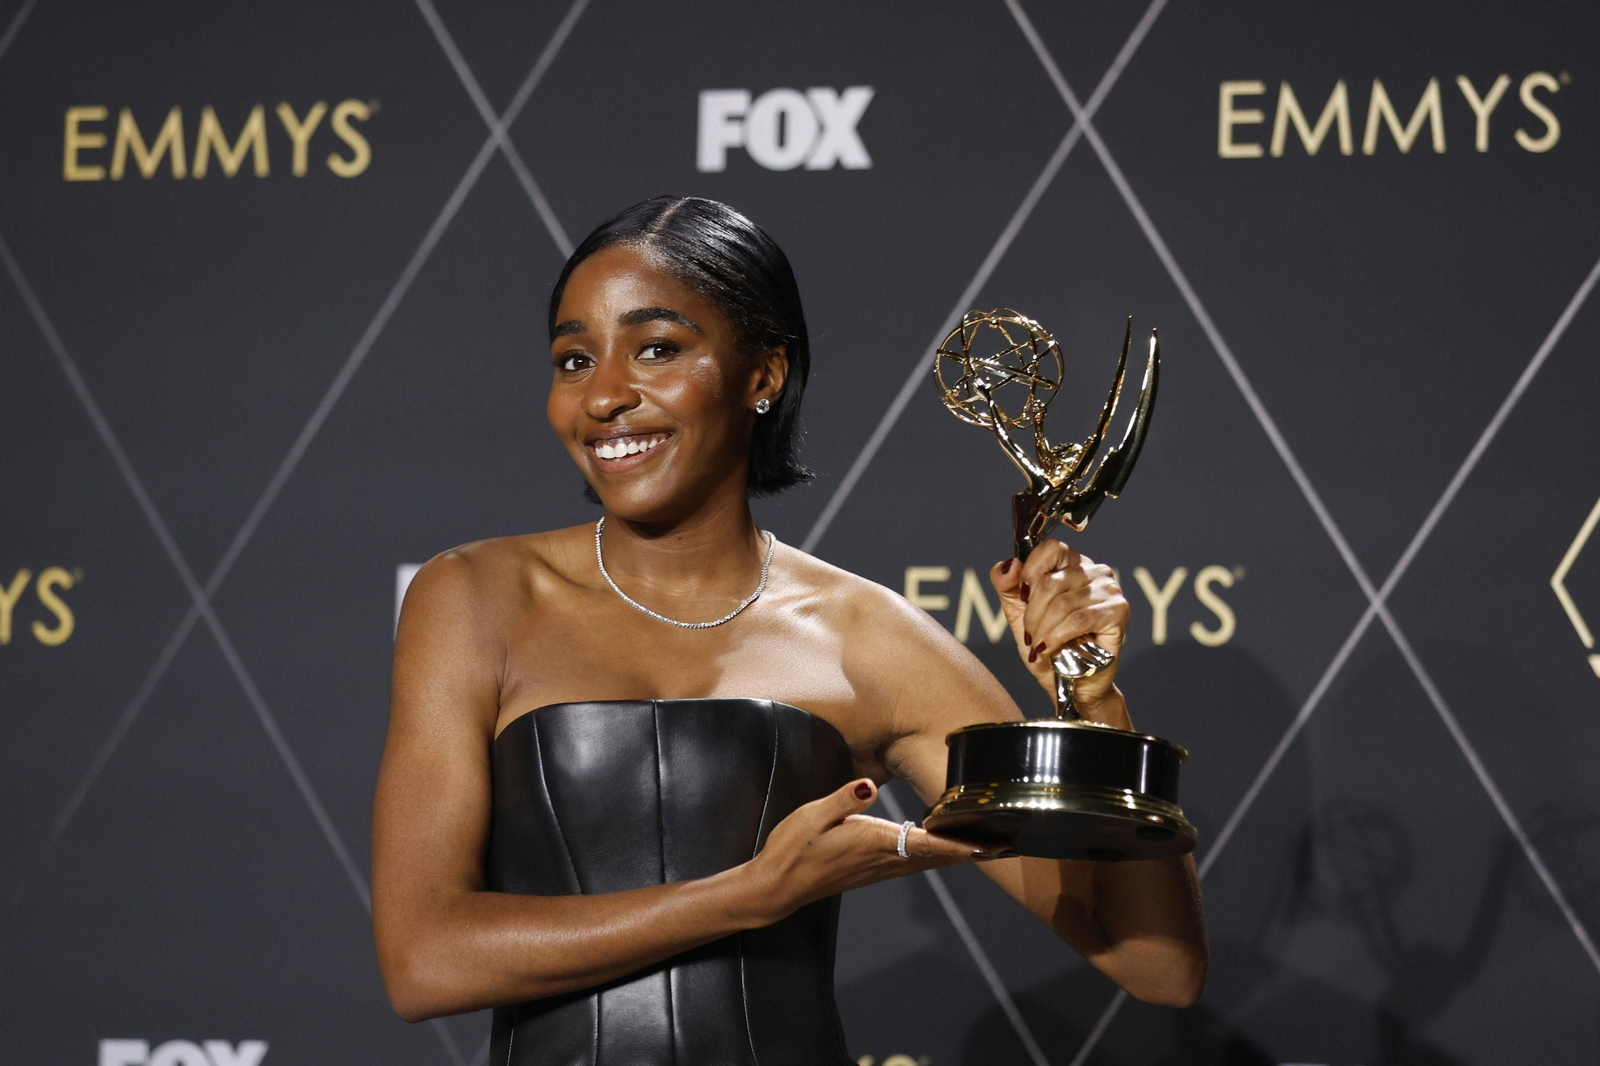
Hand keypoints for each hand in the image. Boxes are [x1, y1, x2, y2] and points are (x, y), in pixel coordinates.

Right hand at [745, 778, 1011, 921]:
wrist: (777, 886)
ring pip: (929, 862)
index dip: (960, 845)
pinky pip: (915, 863)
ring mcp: (879, 869)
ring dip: (961, 856)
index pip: (926, 844)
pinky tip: (945, 850)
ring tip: (990, 848)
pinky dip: (939, 857)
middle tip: (1010, 847)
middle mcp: (883, 860)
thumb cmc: (793, 849)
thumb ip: (843, 800)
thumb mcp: (812, 816)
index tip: (990, 846)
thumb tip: (867, 784)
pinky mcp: (873, 871)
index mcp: (873, 844)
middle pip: (938, 857)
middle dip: (974, 852)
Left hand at [988, 539, 1129, 711]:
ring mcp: (1109, 589)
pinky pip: (1079, 619)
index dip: (1030, 573)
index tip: (1023, 599)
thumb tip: (1009, 565)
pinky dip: (1058, 636)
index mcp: (1072, 565)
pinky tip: (1051, 648)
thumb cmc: (1047, 645)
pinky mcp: (1118, 611)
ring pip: (1062, 602)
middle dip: (1032, 615)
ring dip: (1043, 630)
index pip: (1050, 548)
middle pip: (1051, 581)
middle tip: (1031, 636)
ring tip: (1040, 646)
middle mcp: (1094, 571)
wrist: (1069, 683)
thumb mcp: (1018, 613)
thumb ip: (1007, 586)